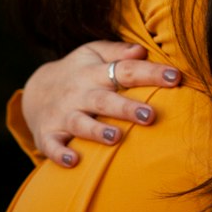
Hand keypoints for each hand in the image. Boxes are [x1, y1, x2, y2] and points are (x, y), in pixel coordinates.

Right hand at [22, 41, 182, 166]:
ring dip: (96, 131)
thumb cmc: (77, 72)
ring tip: (116, 137)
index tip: (176, 77)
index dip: (150, 73)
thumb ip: (118, 52)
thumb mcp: (92, 53)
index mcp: (93, 72)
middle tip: (150, 115)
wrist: (35, 91)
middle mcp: (78, 93)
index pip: (125, 70)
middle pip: (103, 100)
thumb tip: (142, 50)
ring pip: (80, 123)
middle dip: (125, 108)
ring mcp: (62, 115)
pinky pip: (52, 146)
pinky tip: (74, 161)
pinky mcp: (48, 135)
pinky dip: (60, 154)